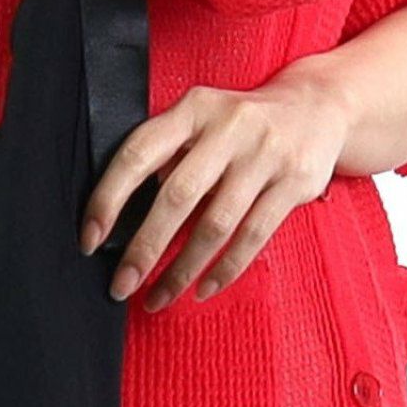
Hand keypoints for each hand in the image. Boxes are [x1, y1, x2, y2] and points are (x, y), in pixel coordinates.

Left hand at [80, 64, 353, 310]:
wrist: (317, 108)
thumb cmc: (239, 125)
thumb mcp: (200, 121)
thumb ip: (167, 155)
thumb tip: (123, 215)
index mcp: (193, 109)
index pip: (138, 153)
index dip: (109, 198)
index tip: (89, 240)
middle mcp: (229, 128)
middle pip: (177, 196)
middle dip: (144, 248)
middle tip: (121, 285)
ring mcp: (265, 155)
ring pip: (216, 224)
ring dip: (182, 269)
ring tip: (157, 298)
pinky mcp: (294, 182)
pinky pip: (253, 236)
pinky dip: (225, 269)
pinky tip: (202, 289)